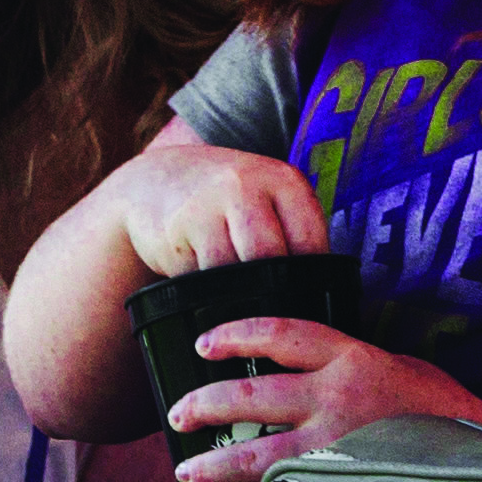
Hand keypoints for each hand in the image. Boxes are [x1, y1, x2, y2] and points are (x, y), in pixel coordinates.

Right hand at [118, 145, 331, 279]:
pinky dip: (205, 285)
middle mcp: (245, 184)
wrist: (157, 179)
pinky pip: (200, 275)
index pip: (310, 243)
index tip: (301, 293)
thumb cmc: (228, 199)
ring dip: (235, 288)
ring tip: (235, 288)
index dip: (308, 277)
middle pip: (270, 258)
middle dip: (270, 286)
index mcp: (283, 180)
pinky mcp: (175, 229)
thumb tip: (323, 294)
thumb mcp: (269, 197)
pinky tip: (204, 273)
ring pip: (234, 271)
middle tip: (268, 303)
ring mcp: (206, 205)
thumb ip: (295, 232)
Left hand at [163, 319, 481, 481]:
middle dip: (205, 405)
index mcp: (353, 358)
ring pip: (256, 453)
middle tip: (180, 415)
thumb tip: (304, 365)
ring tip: (187, 471)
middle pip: (250, 394)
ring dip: (213, 464)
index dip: (236, 334)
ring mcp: (338, 446)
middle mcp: (338, 398)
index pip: (280, 333)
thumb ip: (350, 365)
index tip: (205, 344)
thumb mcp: (400, 368)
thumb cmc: (446, 413)